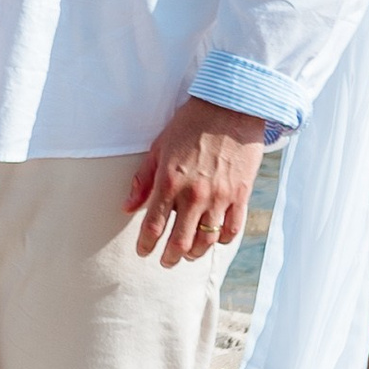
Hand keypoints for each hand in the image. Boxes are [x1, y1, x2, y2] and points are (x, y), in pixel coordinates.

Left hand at [126, 96, 265, 266]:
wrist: (231, 107)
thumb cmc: (190, 124)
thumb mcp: (159, 146)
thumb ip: (143, 179)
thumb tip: (127, 206)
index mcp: (170, 181)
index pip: (154, 225)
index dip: (146, 245)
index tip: (142, 252)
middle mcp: (195, 194)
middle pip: (180, 241)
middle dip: (170, 257)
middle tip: (165, 261)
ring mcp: (220, 196)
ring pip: (207, 240)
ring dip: (195, 253)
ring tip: (187, 254)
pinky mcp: (241, 195)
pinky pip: (232, 229)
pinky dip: (221, 240)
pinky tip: (213, 239)